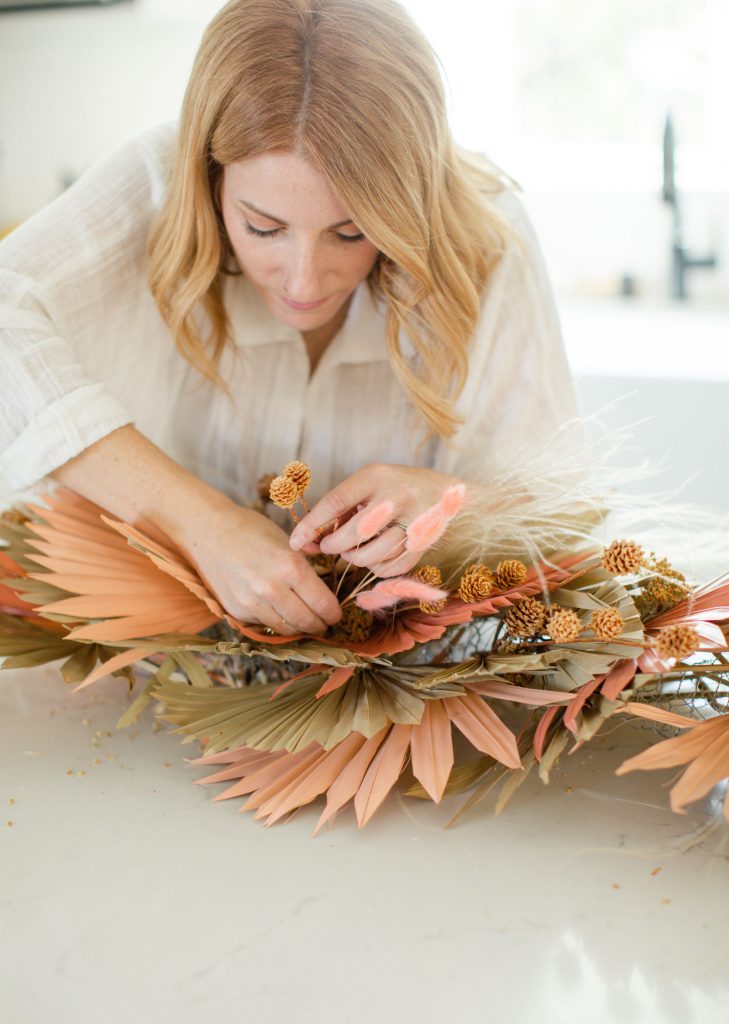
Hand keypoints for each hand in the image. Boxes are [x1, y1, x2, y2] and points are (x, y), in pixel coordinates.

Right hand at [173, 498, 341, 635]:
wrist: (208, 530)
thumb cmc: (251, 530)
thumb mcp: (287, 543)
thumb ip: (306, 569)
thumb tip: (325, 593)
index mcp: (290, 567)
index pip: (323, 604)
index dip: (334, 614)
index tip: (336, 615)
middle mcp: (271, 589)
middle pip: (307, 622)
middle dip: (320, 626)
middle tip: (324, 624)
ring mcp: (251, 603)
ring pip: (287, 629)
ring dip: (299, 629)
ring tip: (305, 622)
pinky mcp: (236, 611)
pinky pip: (265, 626)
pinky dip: (276, 623)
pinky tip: (280, 613)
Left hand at [289, 463, 460, 576]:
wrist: (445, 491)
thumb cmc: (393, 487)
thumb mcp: (367, 485)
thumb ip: (337, 510)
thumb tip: (304, 542)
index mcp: (375, 476)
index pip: (335, 503)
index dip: (312, 525)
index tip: (296, 542)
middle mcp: (395, 497)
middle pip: (353, 533)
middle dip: (334, 547)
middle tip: (330, 547)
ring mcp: (413, 521)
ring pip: (371, 556)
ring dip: (355, 559)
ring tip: (353, 551)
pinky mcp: (424, 544)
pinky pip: (390, 568)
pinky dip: (377, 569)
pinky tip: (376, 557)